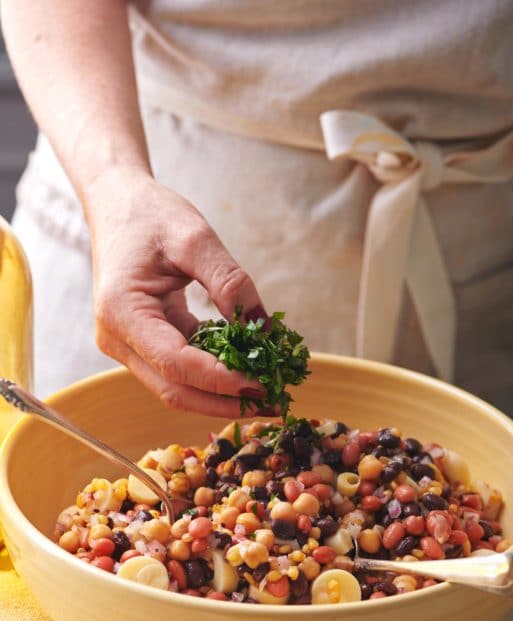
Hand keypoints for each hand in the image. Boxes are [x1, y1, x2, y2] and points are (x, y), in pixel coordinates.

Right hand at [85, 169, 269, 416]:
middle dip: (225, 401)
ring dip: (221, 395)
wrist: (118, 205)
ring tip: (268, 394)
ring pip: (177, 388)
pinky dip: (214, 376)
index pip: (175, 363)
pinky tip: (248, 371)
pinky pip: (180, 370)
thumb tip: (262, 328)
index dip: (220, 380)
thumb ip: (229, 282)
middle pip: (174, 390)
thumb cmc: (150, 215)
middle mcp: (117, 338)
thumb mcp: (194, 237)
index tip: (262, 384)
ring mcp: (128, 346)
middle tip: (275, 403)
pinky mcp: (143, 344)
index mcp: (121, 312)